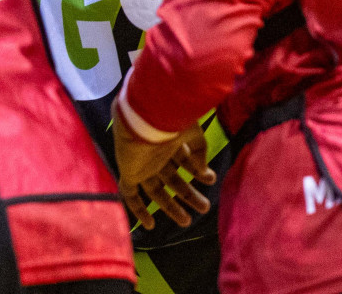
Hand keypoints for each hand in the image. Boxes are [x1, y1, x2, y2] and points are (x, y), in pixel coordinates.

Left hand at [113, 109, 216, 229]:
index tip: (211, 179)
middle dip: (188, 194)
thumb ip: (199, 149)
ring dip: (171, 206)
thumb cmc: (171, 120)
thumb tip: (204, 170)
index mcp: (169, 141)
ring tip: (187, 221)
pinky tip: (150, 225)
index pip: (183, 159)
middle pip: (172, 179)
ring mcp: (141, 165)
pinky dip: (139, 210)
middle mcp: (154, 154)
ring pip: (156, 191)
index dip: (198, 170)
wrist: (144, 117)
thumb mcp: (192, 132)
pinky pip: (130, 195)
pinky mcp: (130, 173)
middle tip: (205, 207)